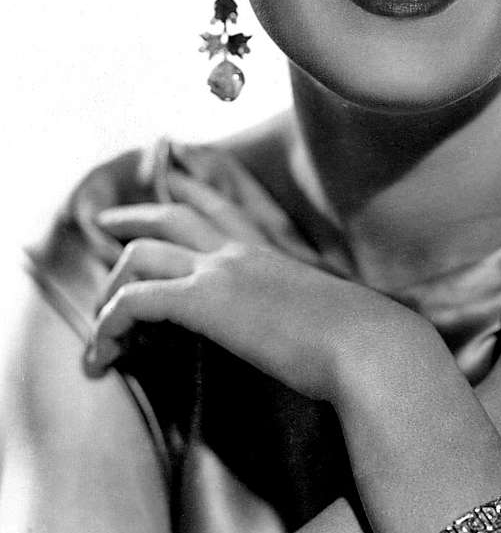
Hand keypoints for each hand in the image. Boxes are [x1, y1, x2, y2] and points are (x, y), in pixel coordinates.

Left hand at [86, 170, 500, 532]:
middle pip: (170, 216)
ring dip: (109, 287)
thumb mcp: (331, 311)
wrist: (368, 345)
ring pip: (140, 254)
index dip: (188, 189)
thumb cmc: (362, 340)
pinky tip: (103, 351)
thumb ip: (311, 305)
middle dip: (132, 217)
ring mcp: (221, 270)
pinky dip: (108, 323)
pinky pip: (134, 300)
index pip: (220, 206)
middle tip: (105, 223)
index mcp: (271, 250)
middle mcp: (241, 250)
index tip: (167, 181)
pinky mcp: (203, 301)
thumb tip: (316, 325)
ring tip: (98, 325)